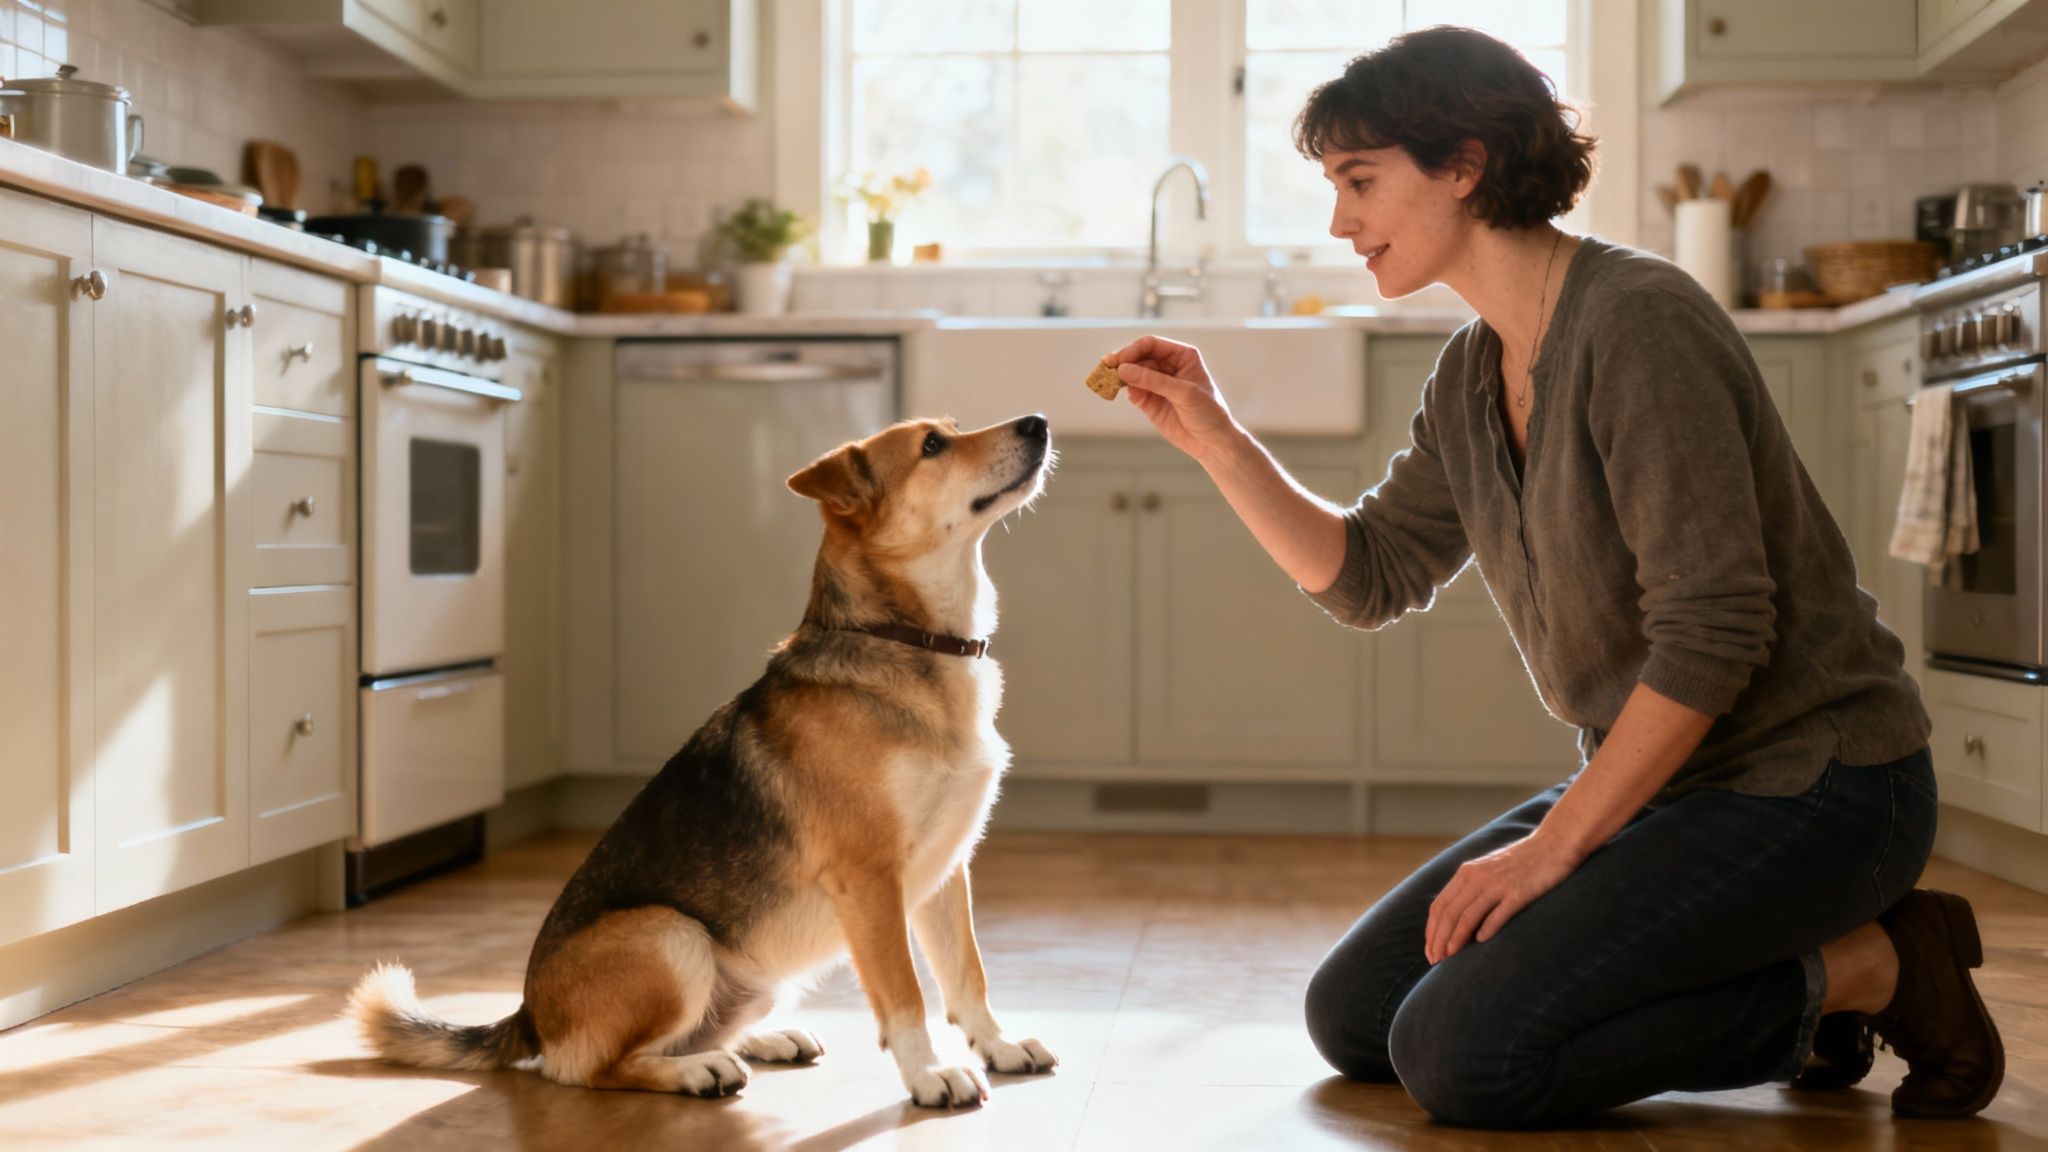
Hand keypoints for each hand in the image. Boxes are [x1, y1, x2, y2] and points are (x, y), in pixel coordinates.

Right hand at [1107, 336, 1238, 460]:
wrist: (1212, 442)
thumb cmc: (1208, 412)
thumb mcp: (1183, 393)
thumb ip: (1153, 380)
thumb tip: (1123, 369)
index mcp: (1182, 356)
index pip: (1151, 344)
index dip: (1133, 350)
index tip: (1119, 361)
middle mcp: (1168, 366)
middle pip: (1138, 357)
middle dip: (1123, 363)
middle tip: (1107, 370)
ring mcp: (1158, 384)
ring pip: (1132, 374)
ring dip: (1121, 378)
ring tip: (1111, 383)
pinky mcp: (1150, 401)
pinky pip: (1133, 391)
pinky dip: (1128, 392)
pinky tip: (1131, 397)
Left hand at [1424, 832, 1582, 964]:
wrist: (1553, 844)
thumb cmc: (1521, 861)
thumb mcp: (1488, 870)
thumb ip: (1471, 890)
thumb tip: (1454, 921)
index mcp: (1467, 872)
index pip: (1439, 906)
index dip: (1431, 930)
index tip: (1430, 950)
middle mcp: (1477, 877)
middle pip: (1449, 913)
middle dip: (1438, 939)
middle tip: (1435, 960)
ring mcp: (1498, 884)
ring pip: (1468, 916)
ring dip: (1456, 939)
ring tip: (1449, 956)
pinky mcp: (1519, 892)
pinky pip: (1498, 914)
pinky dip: (1486, 929)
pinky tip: (1480, 942)